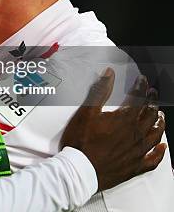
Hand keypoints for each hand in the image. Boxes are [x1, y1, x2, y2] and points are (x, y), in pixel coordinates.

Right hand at [61, 68, 166, 190]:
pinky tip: (162, 147)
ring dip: (159, 123)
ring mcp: (137, 151)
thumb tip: (109, 73)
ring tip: (160, 116)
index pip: (138, 99)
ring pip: (155, 135)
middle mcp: (135, 134)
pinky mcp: (135, 166)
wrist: (80, 169)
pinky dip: (160, 152)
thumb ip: (99, 91)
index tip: (143, 81)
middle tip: (154, 95)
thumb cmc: (81, 141)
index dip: (141, 88)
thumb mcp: (86, 112)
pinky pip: (153, 159)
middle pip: (149, 115)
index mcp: (124, 119)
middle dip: (152, 102)